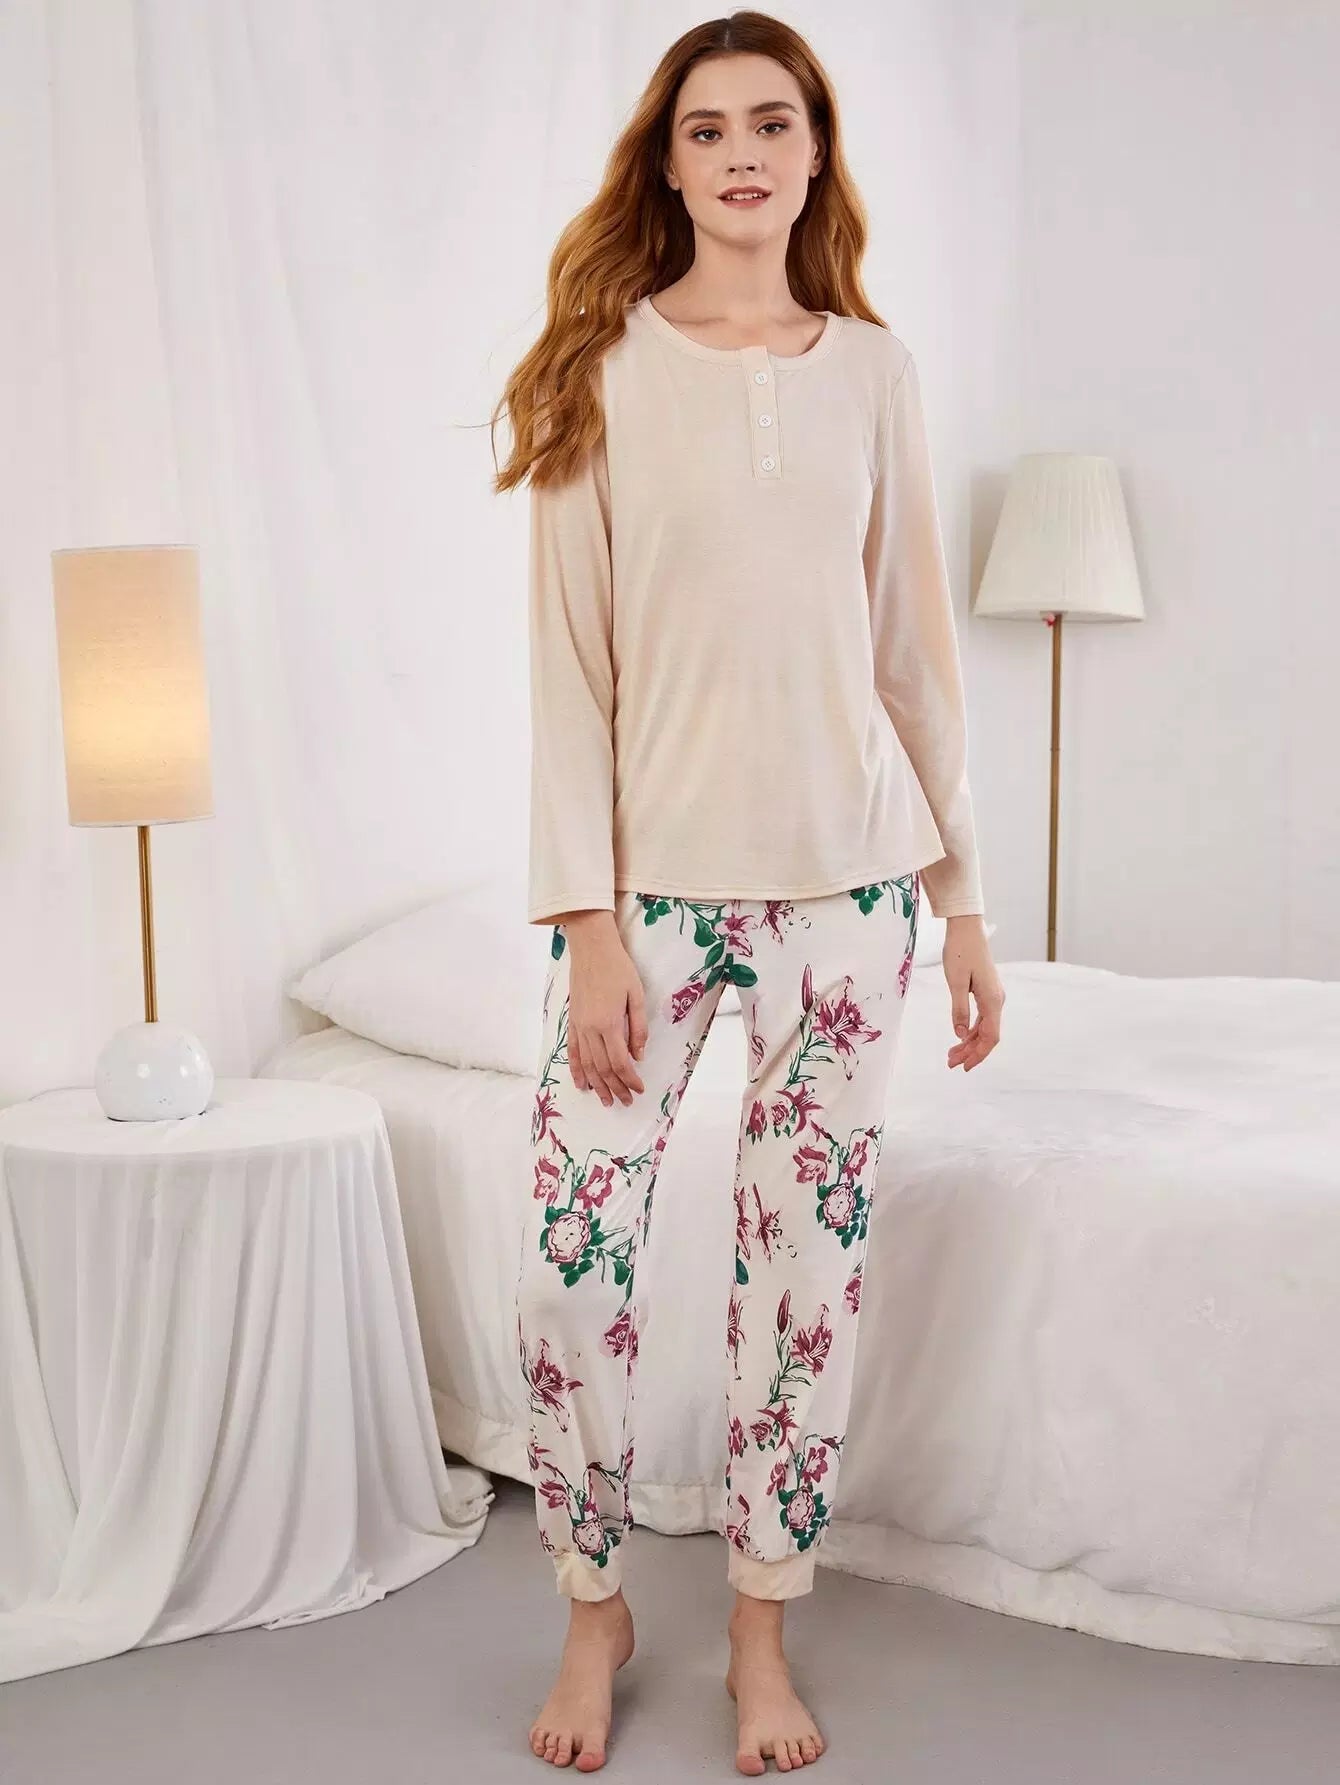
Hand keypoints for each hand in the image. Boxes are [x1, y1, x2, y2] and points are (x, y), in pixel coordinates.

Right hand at [559, 911, 648, 1106]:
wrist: (591, 949)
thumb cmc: (618, 969)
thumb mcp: (637, 996)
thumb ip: (638, 1028)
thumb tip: (639, 1055)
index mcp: (609, 1024)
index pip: (619, 1062)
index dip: (629, 1079)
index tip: (639, 1089)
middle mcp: (590, 1030)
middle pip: (602, 1068)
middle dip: (615, 1088)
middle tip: (625, 1102)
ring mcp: (578, 1026)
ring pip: (586, 1064)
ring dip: (596, 1085)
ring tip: (606, 1100)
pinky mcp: (572, 1021)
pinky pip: (572, 1051)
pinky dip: (576, 1070)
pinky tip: (582, 1083)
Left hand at [941, 914, 1003, 1071]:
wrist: (966, 928)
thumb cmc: (960, 951)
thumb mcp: (955, 981)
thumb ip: (959, 1009)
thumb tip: (959, 1034)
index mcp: (992, 1000)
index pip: (990, 1037)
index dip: (978, 1055)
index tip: (963, 1067)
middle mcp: (997, 1000)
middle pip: (987, 1035)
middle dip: (971, 1052)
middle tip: (951, 1063)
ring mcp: (993, 996)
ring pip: (984, 1028)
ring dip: (969, 1042)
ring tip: (951, 1054)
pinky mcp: (986, 991)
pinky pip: (982, 1018)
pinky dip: (970, 1029)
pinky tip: (959, 1036)